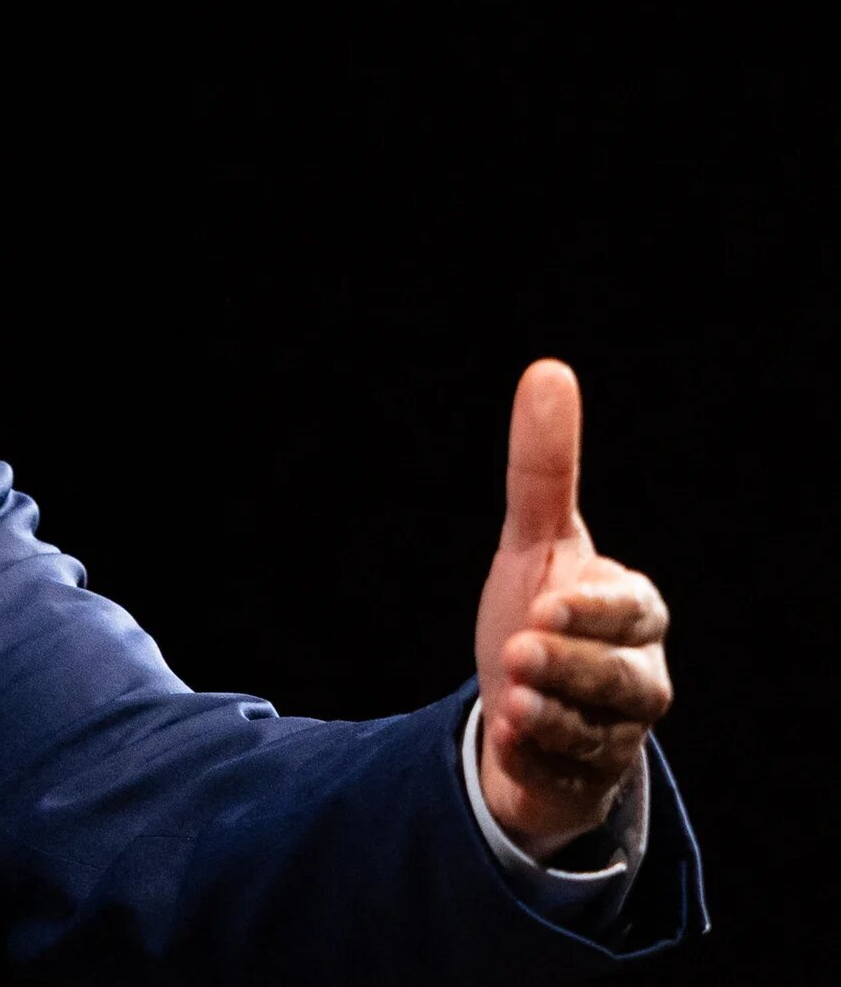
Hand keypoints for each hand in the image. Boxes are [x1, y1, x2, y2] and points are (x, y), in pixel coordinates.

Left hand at [473, 359, 672, 858]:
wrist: (524, 701)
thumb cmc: (541, 611)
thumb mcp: (533, 539)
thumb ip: (544, 466)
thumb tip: (548, 371)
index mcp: (633, 613)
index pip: (635, 610)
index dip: (596, 610)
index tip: (548, 602)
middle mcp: (639, 675)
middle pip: (629, 678)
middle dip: (574, 667)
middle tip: (517, 653)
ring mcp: (616, 731)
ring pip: (605, 732)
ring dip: (556, 716)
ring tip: (512, 701)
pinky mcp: (583, 776)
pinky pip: (571, 774)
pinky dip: (539, 757)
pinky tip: (507, 741)